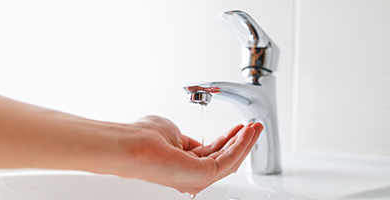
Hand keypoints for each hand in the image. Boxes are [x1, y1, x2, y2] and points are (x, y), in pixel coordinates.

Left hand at [114, 115, 262, 193]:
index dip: (228, 139)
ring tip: (256, 127)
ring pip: (230, 160)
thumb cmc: (144, 137)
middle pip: (225, 157)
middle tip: (254, 127)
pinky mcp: (203, 175)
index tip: (239, 127)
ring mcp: (198, 176)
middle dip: (242, 140)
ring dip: (245, 142)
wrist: (133, 144)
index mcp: (184, 162)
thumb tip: (195, 141)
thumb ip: (187, 140)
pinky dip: (240, 145)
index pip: (213, 152)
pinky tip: (246, 133)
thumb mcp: (173, 132)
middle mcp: (192, 173)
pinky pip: (228, 160)